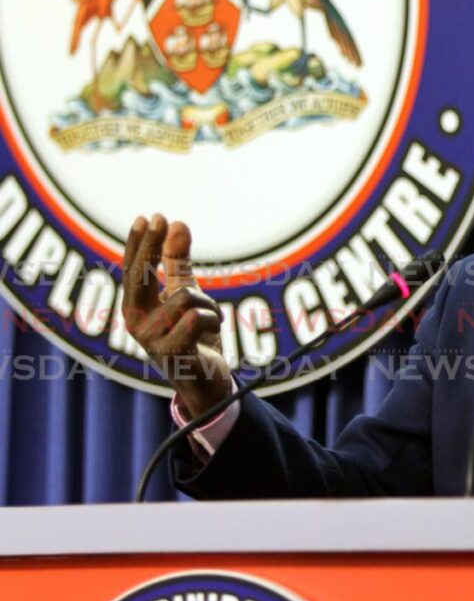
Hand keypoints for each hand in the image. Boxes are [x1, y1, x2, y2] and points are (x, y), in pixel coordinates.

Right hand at [122, 214, 231, 417]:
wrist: (207, 385)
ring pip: (185, 297)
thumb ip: (178, 263)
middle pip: (139, 276)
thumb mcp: (186, 295)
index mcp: (136, 309)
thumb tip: (175, 223)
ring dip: (209, 304)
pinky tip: (213, 332)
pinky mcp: (172, 354)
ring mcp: (151, 340)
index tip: (147, 216)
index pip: (132, 270)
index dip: (138, 243)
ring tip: (211, 321)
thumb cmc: (193, 339)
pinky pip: (196, 318)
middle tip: (161, 218)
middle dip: (149, 246)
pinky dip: (214, 319)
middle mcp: (136, 324)